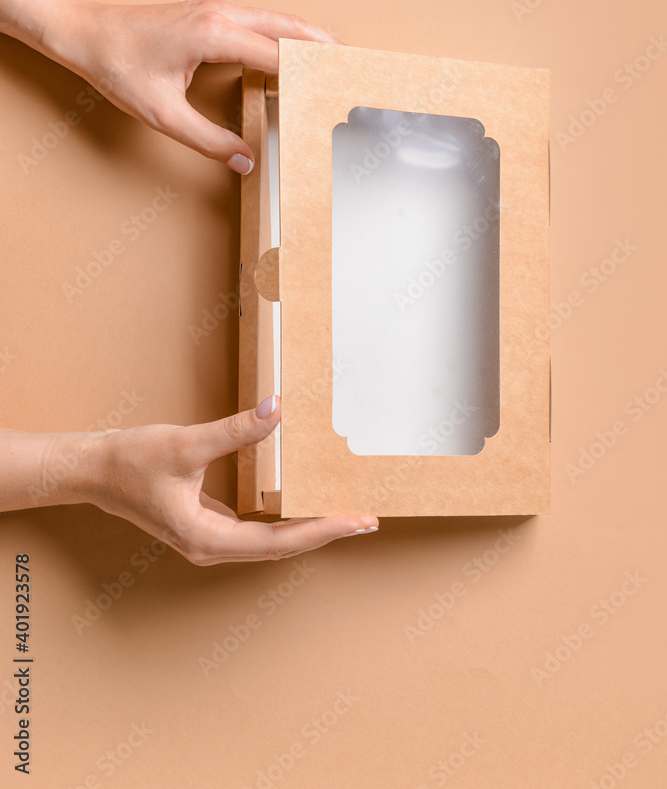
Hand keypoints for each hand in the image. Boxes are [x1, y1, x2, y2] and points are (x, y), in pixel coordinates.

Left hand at [0, 0, 340, 172]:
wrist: (87, 32)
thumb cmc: (118, 66)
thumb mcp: (162, 114)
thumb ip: (209, 139)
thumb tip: (244, 160)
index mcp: (215, 34)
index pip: (279, 55)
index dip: (311, 75)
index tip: (335, 90)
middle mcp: (222, 14)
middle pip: (290, 26)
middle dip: (324, 46)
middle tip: (352, 66)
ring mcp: (218, 9)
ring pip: (279, 20)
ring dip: (307, 38)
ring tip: (333, 61)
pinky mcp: (211, 13)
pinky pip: (261, 22)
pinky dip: (284, 36)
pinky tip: (291, 55)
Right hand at [5, 397, 378, 563]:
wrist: (93, 469)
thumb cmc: (132, 461)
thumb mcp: (187, 443)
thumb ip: (237, 430)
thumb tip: (277, 410)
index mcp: (207, 539)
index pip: (279, 541)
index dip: (322, 530)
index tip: (355, 521)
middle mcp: (211, 548)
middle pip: (281, 547)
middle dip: (325, 532)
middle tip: (366, 520)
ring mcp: (208, 539)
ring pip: (270, 541)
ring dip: (308, 528)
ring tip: (344, 515)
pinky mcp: (206, 524)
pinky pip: (256, 529)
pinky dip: (285, 520)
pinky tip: (303, 505)